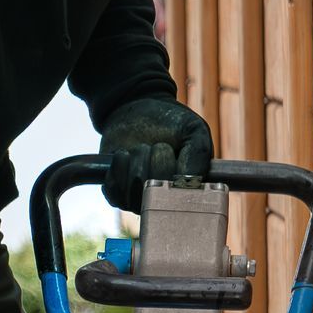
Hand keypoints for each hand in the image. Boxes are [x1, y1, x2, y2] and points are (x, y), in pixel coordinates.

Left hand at [97, 96, 213, 211]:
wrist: (138, 111)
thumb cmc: (172, 123)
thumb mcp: (194, 130)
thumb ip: (198, 154)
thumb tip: (187, 181)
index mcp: (190, 189)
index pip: (183, 201)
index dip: (175, 177)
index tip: (172, 152)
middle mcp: (165, 201)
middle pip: (157, 194)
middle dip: (156, 160)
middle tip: (159, 145)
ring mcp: (140, 200)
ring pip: (134, 192)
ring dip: (138, 161)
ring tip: (143, 148)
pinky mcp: (118, 194)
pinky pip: (114, 191)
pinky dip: (118, 166)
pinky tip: (125, 154)